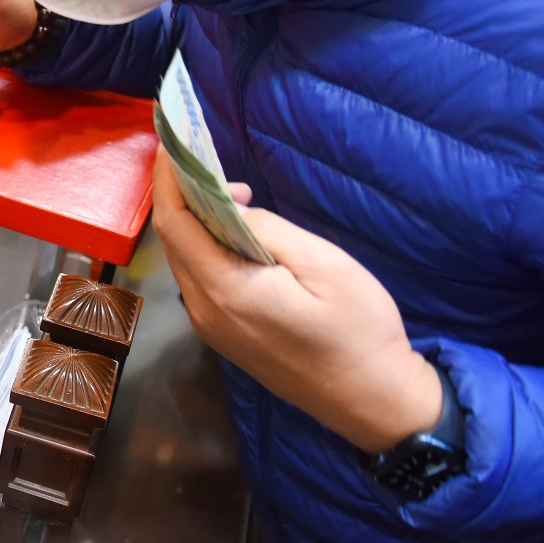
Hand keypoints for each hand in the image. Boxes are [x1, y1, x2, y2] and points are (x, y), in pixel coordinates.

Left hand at [149, 152, 441, 454]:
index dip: (168, 178)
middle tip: (208, 159)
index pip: (176, 223)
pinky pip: (201, 278)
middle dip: (181, 194)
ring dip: (197, 221)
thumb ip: (266, 231)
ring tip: (231, 192)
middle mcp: (205, 310)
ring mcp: (211, 327)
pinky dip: (207, 246)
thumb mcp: (323, 265)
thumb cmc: (359, 332)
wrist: (374, 402)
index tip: (171, 140)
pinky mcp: (224, 335)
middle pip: (174, 240)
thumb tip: (231, 208)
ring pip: (185, 260)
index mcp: (224, 291)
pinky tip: (237, 232)